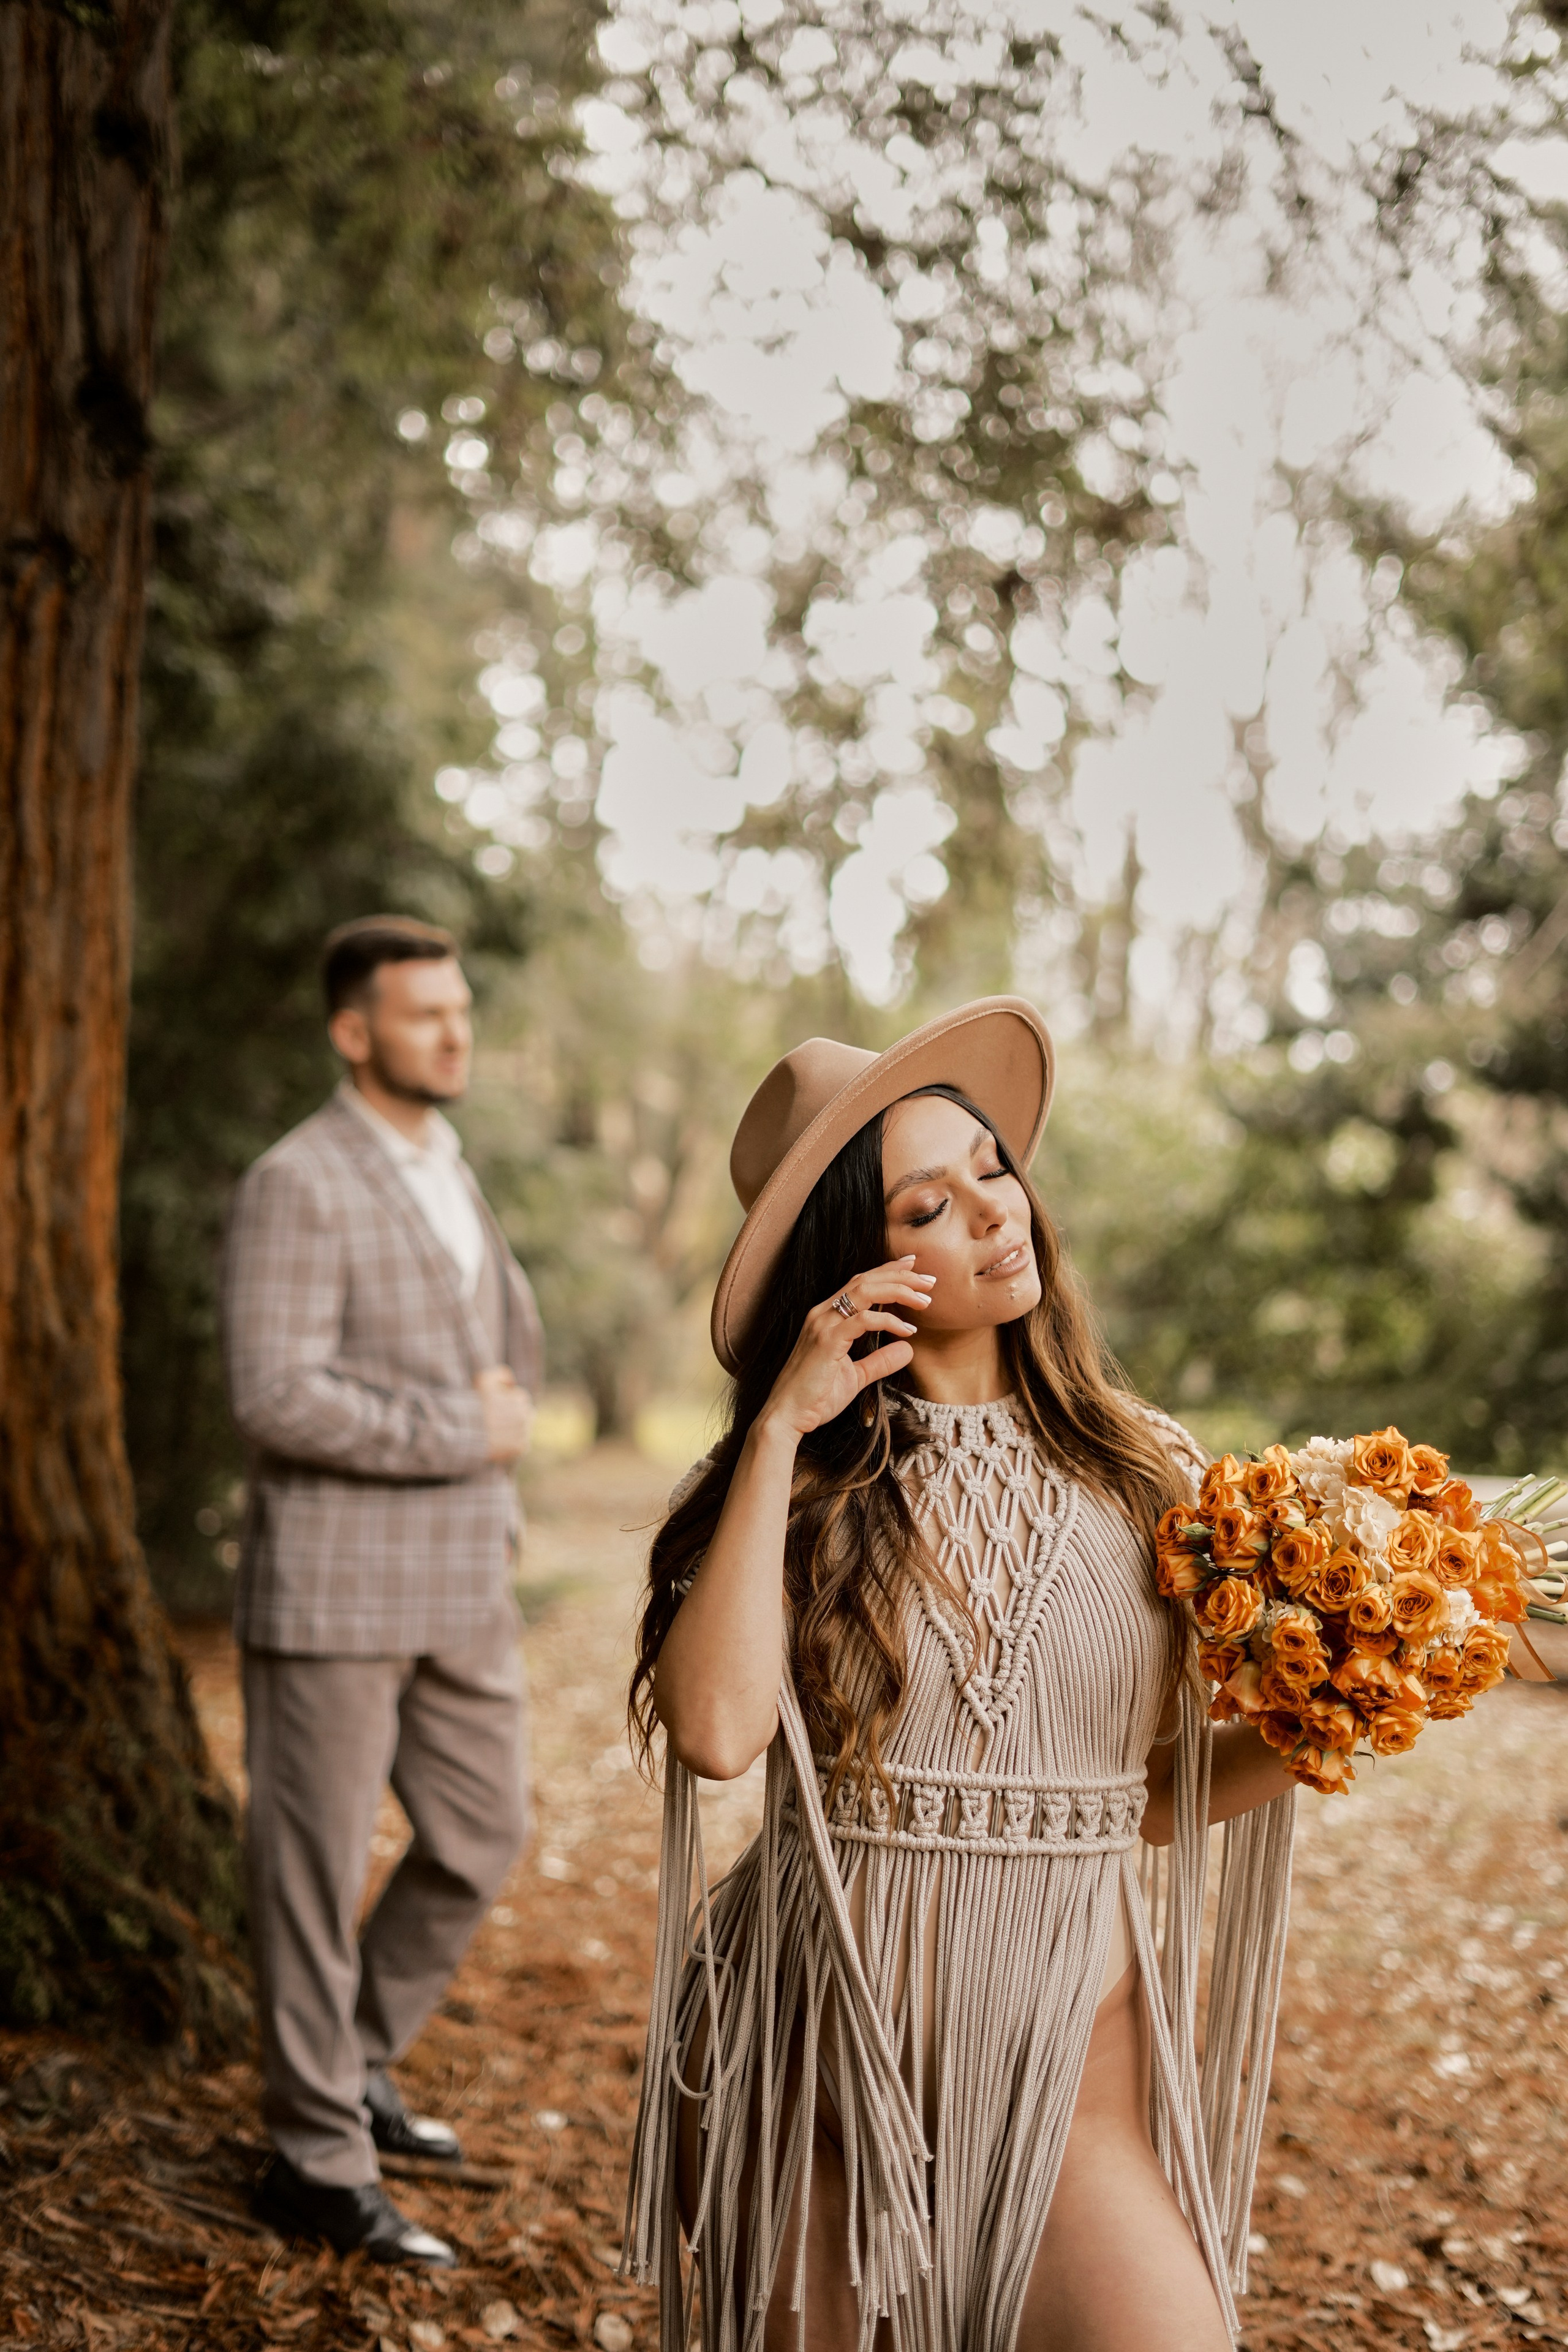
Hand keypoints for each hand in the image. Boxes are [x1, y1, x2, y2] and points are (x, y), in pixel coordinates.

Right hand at [475, 1364, 533, 1463]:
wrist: (464, 1430)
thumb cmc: (473, 1404)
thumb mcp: (484, 1379)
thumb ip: (501, 1373)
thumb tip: (512, 1382)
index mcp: (519, 1399)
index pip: (520, 1398)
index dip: (506, 1402)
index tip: (493, 1408)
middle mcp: (524, 1415)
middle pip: (525, 1415)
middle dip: (513, 1416)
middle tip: (495, 1421)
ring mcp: (523, 1433)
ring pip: (523, 1430)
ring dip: (513, 1430)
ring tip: (495, 1432)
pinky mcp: (519, 1448)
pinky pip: (521, 1445)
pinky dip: (512, 1445)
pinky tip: (498, 1443)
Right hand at [759, 1257, 933, 1442]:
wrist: (788, 1415)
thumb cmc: (816, 1396)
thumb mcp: (855, 1376)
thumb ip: (879, 1361)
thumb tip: (907, 1350)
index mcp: (827, 1316)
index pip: (860, 1282)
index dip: (888, 1271)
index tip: (914, 1267)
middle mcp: (823, 1313)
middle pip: (866, 1280)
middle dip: (900, 1276)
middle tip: (929, 1280)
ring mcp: (823, 1325)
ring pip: (865, 1291)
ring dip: (898, 1290)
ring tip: (924, 1300)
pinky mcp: (826, 1341)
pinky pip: (862, 1320)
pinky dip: (888, 1320)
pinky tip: (908, 1330)